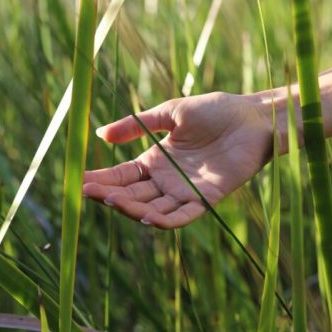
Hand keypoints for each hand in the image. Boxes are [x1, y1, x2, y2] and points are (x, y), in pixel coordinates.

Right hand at [82, 92, 275, 228]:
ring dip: (130, 208)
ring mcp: (184, 192)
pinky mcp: (206, 198)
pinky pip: (182, 216)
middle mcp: (166, 181)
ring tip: (110, 200)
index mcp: (155, 161)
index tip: (79, 180)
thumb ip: (136, 125)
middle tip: (88, 191)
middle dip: (109, 195)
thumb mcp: (170, 113)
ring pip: (151, 209)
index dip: (101, 179)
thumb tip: (100, 134)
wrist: (252, 117)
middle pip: (131, 195)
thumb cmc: (215, 111)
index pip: (121, 176)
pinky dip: (164, 220)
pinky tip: (146, 216)